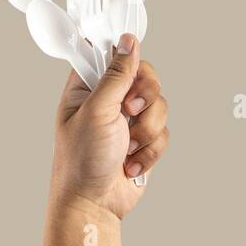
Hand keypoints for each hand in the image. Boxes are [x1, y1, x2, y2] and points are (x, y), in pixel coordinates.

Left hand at [51, 34, 168, 219]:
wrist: (94, 204)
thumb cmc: (81, 161)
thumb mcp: (97, 110)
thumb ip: (116, 75)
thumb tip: (128, 41)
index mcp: (88, 86)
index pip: (114, 54)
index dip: (128, 60)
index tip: (130, 72)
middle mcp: (110, 99)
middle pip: (146, 76)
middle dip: (145, 99)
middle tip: (129, 112)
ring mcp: (128, 120)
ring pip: (160, 106)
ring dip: (147, 131)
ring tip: (126, 148)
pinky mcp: (144, 140)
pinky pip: (164, 132)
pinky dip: (150, 151)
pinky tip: (130, 163)